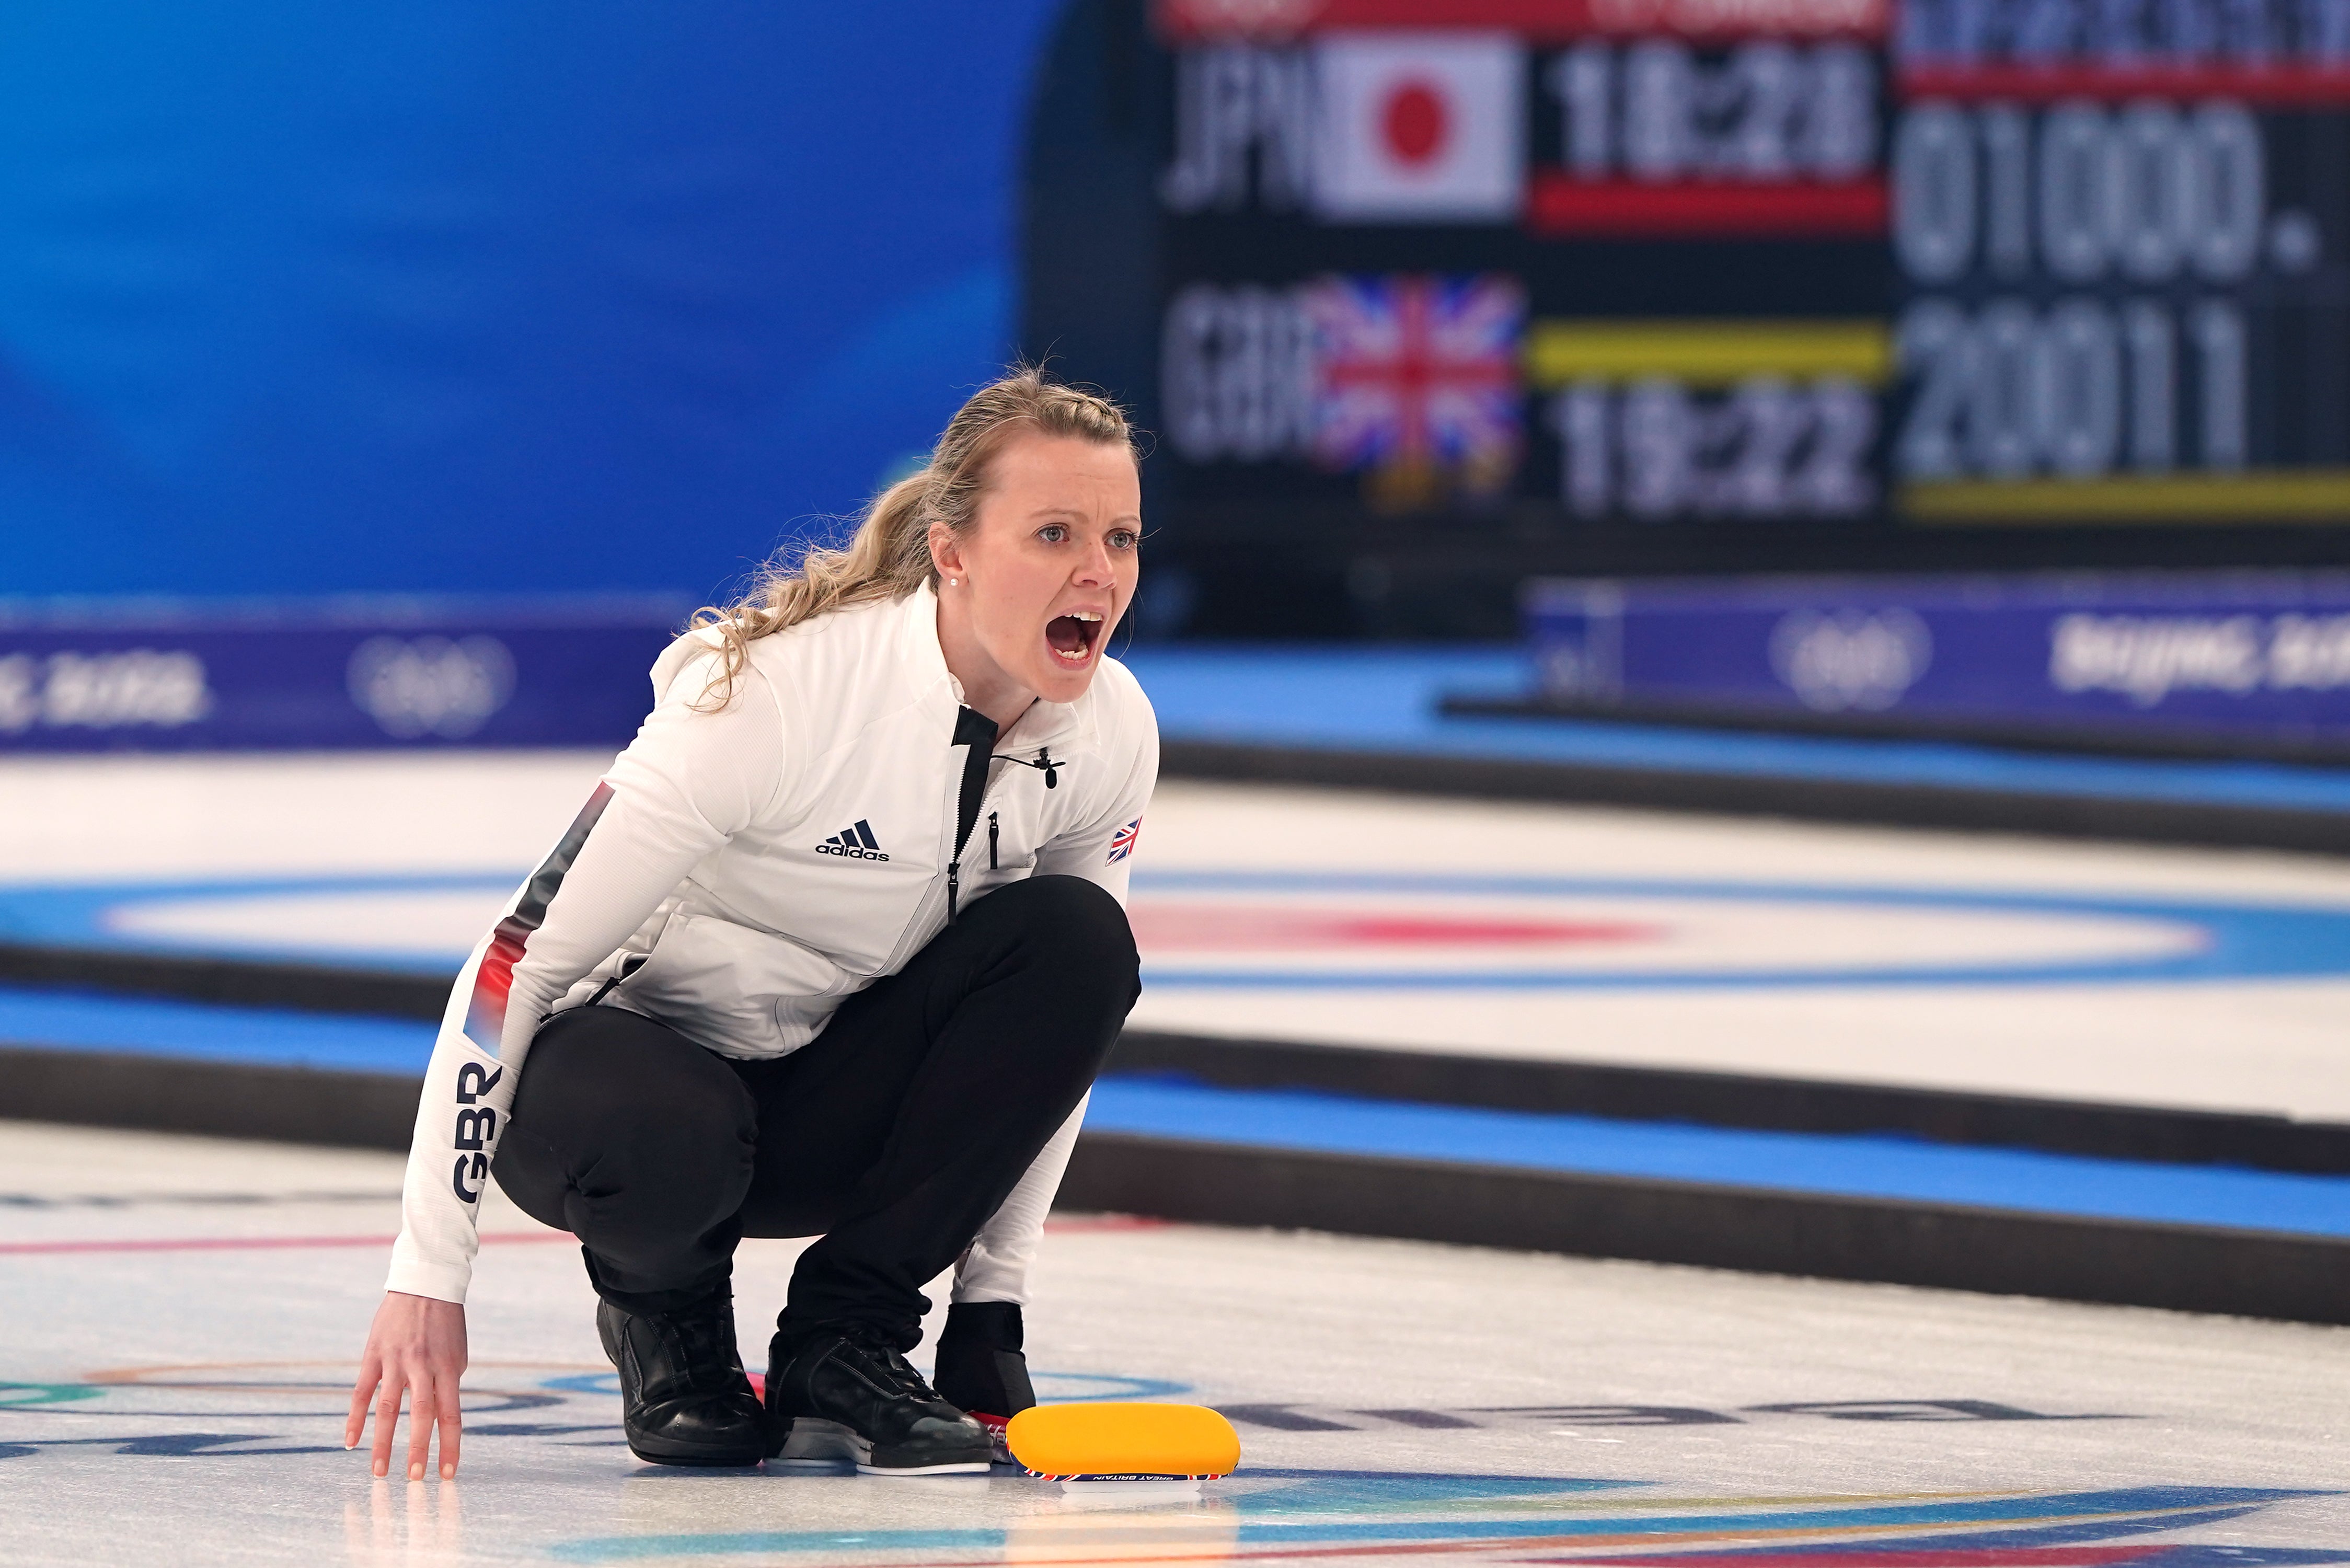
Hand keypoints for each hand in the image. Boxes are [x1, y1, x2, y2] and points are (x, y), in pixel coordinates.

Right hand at [346, 1291, 468, 1479]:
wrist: (424, 1286)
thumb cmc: (446, 1324)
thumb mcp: (458, 1353)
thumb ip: (448, 1384)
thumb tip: (438, 1416)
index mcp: (449, 1367)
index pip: (451, 1415)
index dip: (450, 1446)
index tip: (448, 1473)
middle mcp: (423, 1365)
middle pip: (421, 1415)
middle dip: (417, 1450)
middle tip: (413, 1479)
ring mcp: (396, 1360)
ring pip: (388, 1408)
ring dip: (382, 1442)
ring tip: (379, 1472)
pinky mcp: (374, 1355)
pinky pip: (362, 1391)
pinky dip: (355, 1418)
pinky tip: (350, 1443)